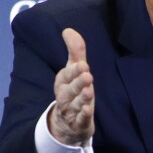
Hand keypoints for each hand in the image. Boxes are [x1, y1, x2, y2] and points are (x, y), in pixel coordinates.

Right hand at [48, 27, 94, 144]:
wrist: (67, 123)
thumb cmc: (73, 91)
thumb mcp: (75, 72)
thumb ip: (75, 52)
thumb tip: (68, 29)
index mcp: (63, 82)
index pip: (67, 75)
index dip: (74, 71)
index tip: (82, 65)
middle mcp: (65, 95)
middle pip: (71, 89)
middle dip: (78, 83)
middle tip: (88, 75)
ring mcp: (71, 110)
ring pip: (75, 104)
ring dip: (82, 98)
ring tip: (89, 91)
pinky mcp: (79, 123)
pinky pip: (80, 119)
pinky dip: (83, 115)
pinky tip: (87, 110)